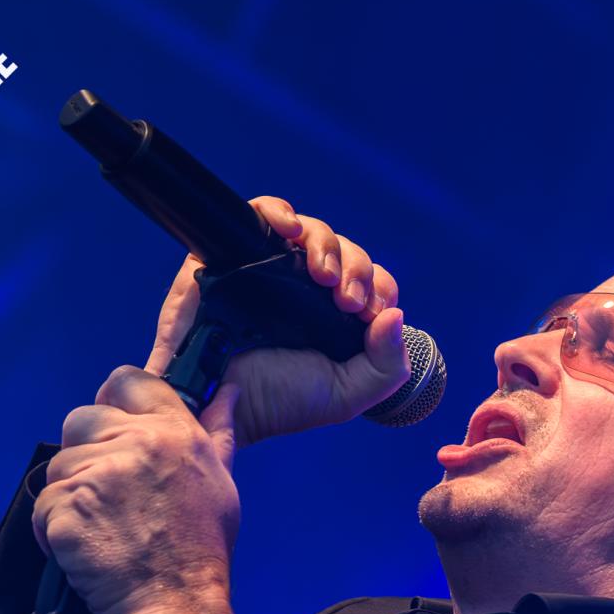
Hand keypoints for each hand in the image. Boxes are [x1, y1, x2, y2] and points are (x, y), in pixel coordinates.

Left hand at [32, 366, 244, 613]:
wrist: (175, 604)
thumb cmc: (201, 548)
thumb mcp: (222, 483)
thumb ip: (218, 433)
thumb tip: (229, 392)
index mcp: (176, 433)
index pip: (129, 380)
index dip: (114, 400)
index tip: (115, 427)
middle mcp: (137, 444)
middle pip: (82, 418)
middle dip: (86, 450)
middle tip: (107, 491)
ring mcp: (99, 474)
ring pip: (60, 464)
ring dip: (70, 494)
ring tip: (101, 526)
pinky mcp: (66, 507)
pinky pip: (44, 503)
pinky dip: (54, 527)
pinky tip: (83, 546)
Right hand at [146, 195, 410, 448]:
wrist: (216, 401)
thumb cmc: (277, 402)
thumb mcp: (345, 395)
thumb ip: (386, 366)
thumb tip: (397, 315)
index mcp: (336, 317)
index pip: (372, 283)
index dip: (378, 288)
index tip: (368, 314)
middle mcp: (307, 289)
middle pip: (347, 252)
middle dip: (356, 270)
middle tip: (346, 301)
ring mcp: (270, 268)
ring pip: (311, 232)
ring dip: (326, 245)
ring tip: (322, 275)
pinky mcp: (232, 254)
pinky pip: (260, 213)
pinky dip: (279, 211)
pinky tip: (292, 230)